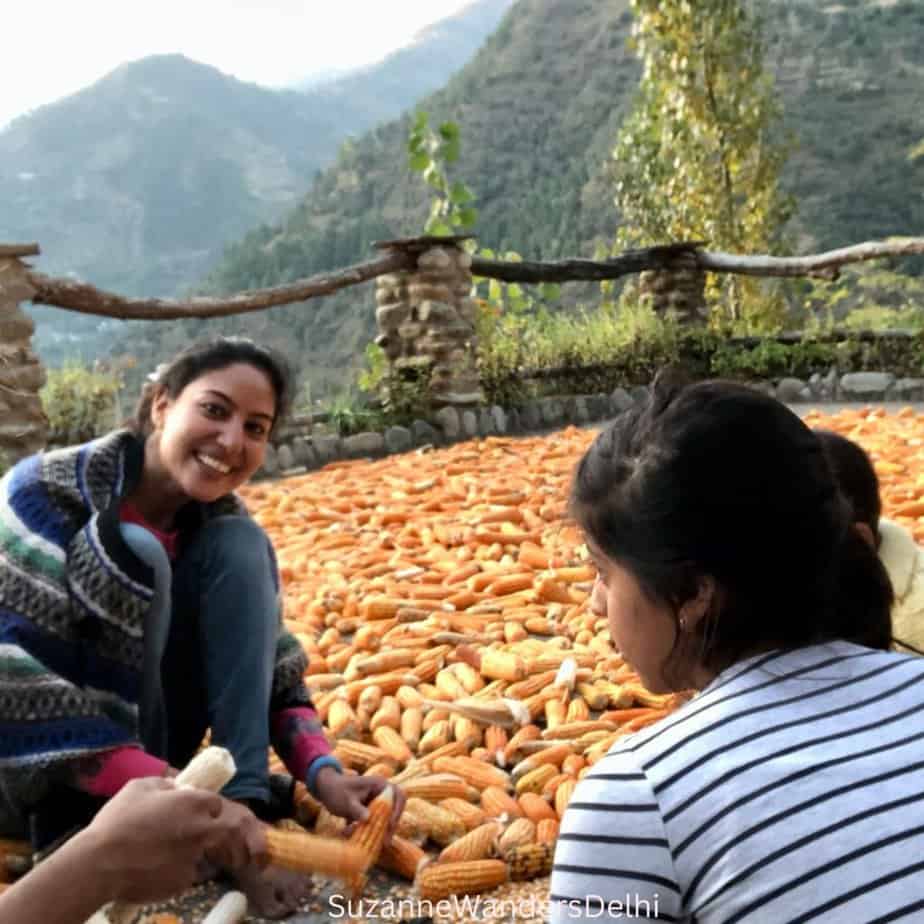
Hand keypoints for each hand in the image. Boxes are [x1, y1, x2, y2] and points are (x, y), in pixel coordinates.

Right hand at [76, 777, 265, 902]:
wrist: (99, 864)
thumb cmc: (117, 821)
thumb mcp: (140, 787)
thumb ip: (166, 784)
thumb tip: (177, 786)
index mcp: (194, 802)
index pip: (218, 804)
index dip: (213, 810)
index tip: (208, 816)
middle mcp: (202, 829)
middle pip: (231, 831)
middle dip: (242, 838)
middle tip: (242, 849)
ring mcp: (194, 857)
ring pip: (205, 854)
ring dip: (202, 855)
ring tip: (182, 858)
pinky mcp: (183, 881)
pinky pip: (185, 874)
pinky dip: (176, 872)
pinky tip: (154, 872)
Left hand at [313, 769, 404, 839]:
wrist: (325, 788)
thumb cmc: (336, 791)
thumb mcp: (346, 802)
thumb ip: (357, 810)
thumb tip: (368, 819)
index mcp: (379, 785)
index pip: (397, 795)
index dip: (397, 810)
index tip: (391, 824)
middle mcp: (380, 792)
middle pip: (394, 808)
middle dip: (391, 825)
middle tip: (386, 841)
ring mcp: (375, 801)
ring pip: (386, 816)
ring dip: (381, 830)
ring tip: (377, 845)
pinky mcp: (370, 810)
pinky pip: (376, 821)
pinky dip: (372, 830)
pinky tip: (363, 841)